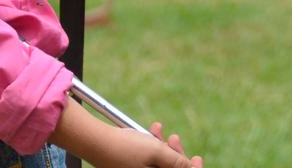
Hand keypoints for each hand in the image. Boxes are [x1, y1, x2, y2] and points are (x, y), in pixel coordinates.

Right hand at [52, 101, 203, 167]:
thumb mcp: (157, 152)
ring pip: (158, 163)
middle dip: (174, 154)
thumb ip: (177, 162)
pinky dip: (151, 147)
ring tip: (158, 128)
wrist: (94, 141)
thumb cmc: (125, 147)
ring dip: (162, 146)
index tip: (196, 158)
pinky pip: (147, 160)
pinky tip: (151, 131)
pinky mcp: (130, 167)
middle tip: (173, 137)